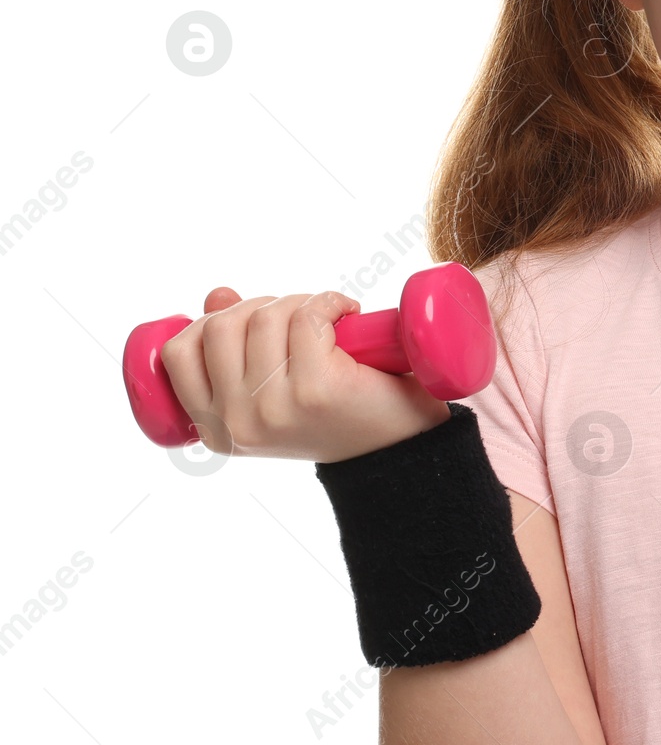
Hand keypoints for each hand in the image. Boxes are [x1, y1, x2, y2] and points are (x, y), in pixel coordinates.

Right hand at [158, 286, 452, 463]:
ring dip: (298, 302)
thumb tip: (216, 295)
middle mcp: (236, 423)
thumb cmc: (336, 413)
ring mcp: (273, 407)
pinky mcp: (316, 388)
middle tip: (297, 317)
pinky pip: (308, 316)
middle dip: (259, 306)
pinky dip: (329, 301)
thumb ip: (236, 348)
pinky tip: (348, 313)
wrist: (398, 450)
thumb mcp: (273, 389)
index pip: (178, 354)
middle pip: (220, 326)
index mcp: (216, 428)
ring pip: (264, 317)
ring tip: (325, 317)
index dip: (210, 321)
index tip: (249, 320)